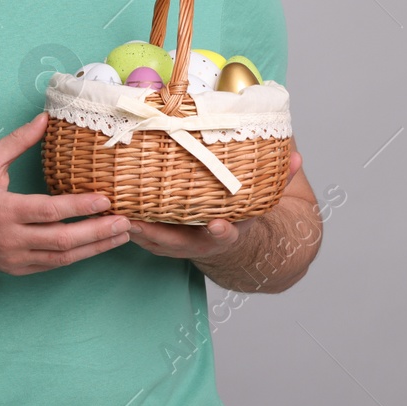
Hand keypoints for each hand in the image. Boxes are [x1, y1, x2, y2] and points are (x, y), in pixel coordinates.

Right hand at [0, 112, 130, 275]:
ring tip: (121, 236)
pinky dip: (76, 257)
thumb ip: (18, 140)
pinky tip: (96, 246)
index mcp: (3, 210)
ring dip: (94, 248)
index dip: (79, 206)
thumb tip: (46, 118)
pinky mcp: (15, 269)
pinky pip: (51, 266)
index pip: (48, 211)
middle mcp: (10, 238)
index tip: (106, 199)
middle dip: (97, 232)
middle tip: (125, 222)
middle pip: (61, 240)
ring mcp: (13, 257)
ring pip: (61, 258)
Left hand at [127, 149, 301, 260]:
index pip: (228, 235)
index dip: (223, 231)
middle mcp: (202, 243)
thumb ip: (280, 181)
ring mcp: (181, 246)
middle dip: (157, 234)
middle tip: (137, 222)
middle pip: (178, 244)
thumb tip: (297, 157)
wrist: (233, 248)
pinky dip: (127, 225)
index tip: (218, 224)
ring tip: (114, 211)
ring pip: (154, 243)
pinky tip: (110, 207)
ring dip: (134, 230)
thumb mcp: (265, 202)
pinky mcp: (163, 242)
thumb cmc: (244, 217)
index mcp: (228, 233)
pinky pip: (143, 236)